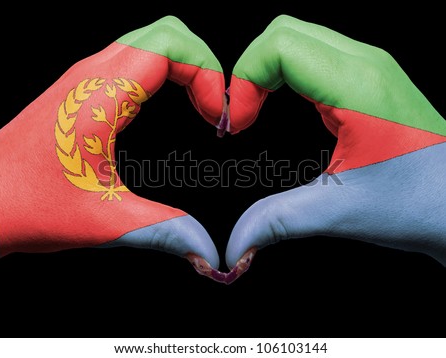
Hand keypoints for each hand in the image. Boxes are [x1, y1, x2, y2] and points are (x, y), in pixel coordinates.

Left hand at [0, 16, 226, 281]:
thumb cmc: (28, 206)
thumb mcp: (105, 222)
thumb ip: (165, 230)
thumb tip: (207, 249)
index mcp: (99, 97)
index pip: (170, 45)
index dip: (207, 72)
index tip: (219, 117)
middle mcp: (92, 77)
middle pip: (166, 34)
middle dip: (203, 67)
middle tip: (215, 113)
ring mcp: (86, 79)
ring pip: (152, 42)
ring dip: (186, 69)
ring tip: (202, 112)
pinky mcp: (85, 91)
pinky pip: (137, 61)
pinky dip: (168, 75)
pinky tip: (173, 110)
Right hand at [224, 15, 445, 281]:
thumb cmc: (418, 203)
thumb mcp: (341, 211)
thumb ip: (278, 220)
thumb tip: (234, 242)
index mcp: (357, 85)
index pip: (279, 45)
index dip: (244, 79)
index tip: (237, 124)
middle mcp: (365, 64)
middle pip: (283, 32)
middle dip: (249, 71)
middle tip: (241, 118)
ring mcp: (369, 68)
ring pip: (298, 39)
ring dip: (266, 71)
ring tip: (255, 113)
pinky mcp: (368, 79)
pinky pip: (314, 55)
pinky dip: (285, 74)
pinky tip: (281, 108)